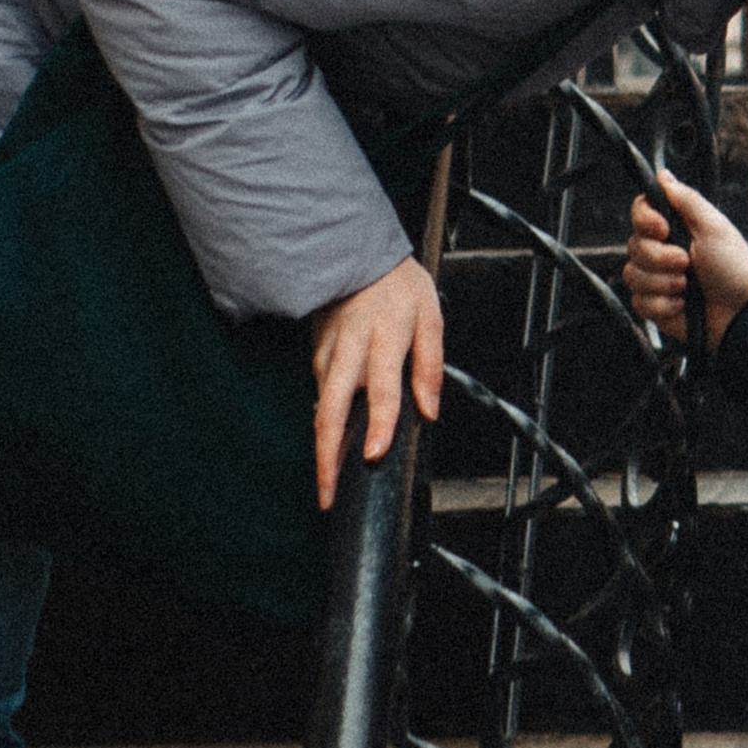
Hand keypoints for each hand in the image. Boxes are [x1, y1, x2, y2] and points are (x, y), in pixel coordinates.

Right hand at [309, 255, 443, 508]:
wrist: (352, 251)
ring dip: (321, 446)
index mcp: (385, 337)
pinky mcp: (316, 352)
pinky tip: (327, 442)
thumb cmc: (396, 283)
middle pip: (332, 409)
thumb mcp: (429, 314)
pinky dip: (322, 420)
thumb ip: (430, 363)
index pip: (382, 388)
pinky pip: (319, 392)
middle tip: (327, 495)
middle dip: (327, 457)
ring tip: (327, 483)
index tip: (373, 455)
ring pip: (320, 405)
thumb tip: (430, 410)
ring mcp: (328, 352)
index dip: (379, 423)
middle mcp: (351, 349)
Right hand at [623, 172, 747, 353]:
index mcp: (674, 227)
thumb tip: (663, 175)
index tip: (662, 229)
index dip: (645, 220)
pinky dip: (662, 304)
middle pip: (633, 244)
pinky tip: (682, 305)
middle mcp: (660, 250)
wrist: (739, 312)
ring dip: (662, 282)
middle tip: (686, 263)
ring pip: (632, 274)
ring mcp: (654, 277)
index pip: (640, 211)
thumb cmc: (733, 267)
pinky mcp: (652, 304)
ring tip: (687, 287)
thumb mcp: (714, 227)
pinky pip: (638, 301)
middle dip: (660, 257)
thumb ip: (687, 199)